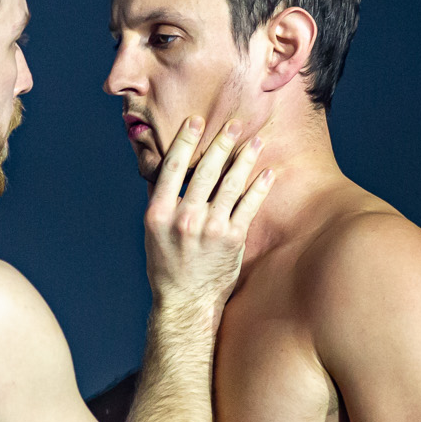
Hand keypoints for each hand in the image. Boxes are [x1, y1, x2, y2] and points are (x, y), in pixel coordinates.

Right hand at [143, 117, 274, 314]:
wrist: (185, 301)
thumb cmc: (167, 264)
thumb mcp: (153, 232)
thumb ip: (160, 200)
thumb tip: (161, 168)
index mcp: (159, 213)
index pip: (172, 168)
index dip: (185, 141)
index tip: (196, 121)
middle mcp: (184, 219)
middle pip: (205, 171)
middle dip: (222, 143)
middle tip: (235, 123)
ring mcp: (209, 229)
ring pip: (230, 185)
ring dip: (245, 159)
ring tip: (256, 141)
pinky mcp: (232, 240)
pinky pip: (248, 206)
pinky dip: (259, 187)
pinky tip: (267, 172)